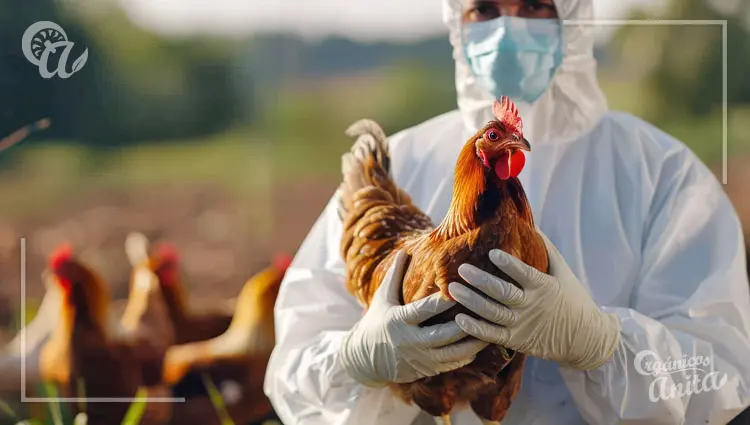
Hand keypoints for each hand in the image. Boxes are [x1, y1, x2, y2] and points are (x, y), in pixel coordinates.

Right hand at [339, 251, 488, 386]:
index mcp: (399, 321)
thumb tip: (405, 251)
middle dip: (465, 323)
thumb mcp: (383, 298)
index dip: (443, 301)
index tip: (461, 289)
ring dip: (472, 343)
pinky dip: (466, 355)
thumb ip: (395, 275)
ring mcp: (419, 358)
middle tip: (485, 310)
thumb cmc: (377, 321)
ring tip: (490, 328)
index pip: (424, 310)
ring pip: (451, 353)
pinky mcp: (426, 370)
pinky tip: (479, 344)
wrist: (365, 359)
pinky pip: (451, 365)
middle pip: (443, 334)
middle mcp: (410, 342)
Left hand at [449, 231, 620, 370]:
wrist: (586, 339)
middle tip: (462, 269)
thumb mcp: (564, 273)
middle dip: (480, 280)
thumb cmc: (573, 300)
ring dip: (471, 301)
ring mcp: (522, 325)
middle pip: (502, 293)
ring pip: (493, 313)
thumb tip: (531, 224)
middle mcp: (532, 306)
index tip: (492, 252)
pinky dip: (475, 328)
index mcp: (544, 287)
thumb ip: (547, 249)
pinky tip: (459, 319)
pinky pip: (492, 335)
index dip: (508, 264)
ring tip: (452, 289)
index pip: (524, 273)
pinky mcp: (516, 341)